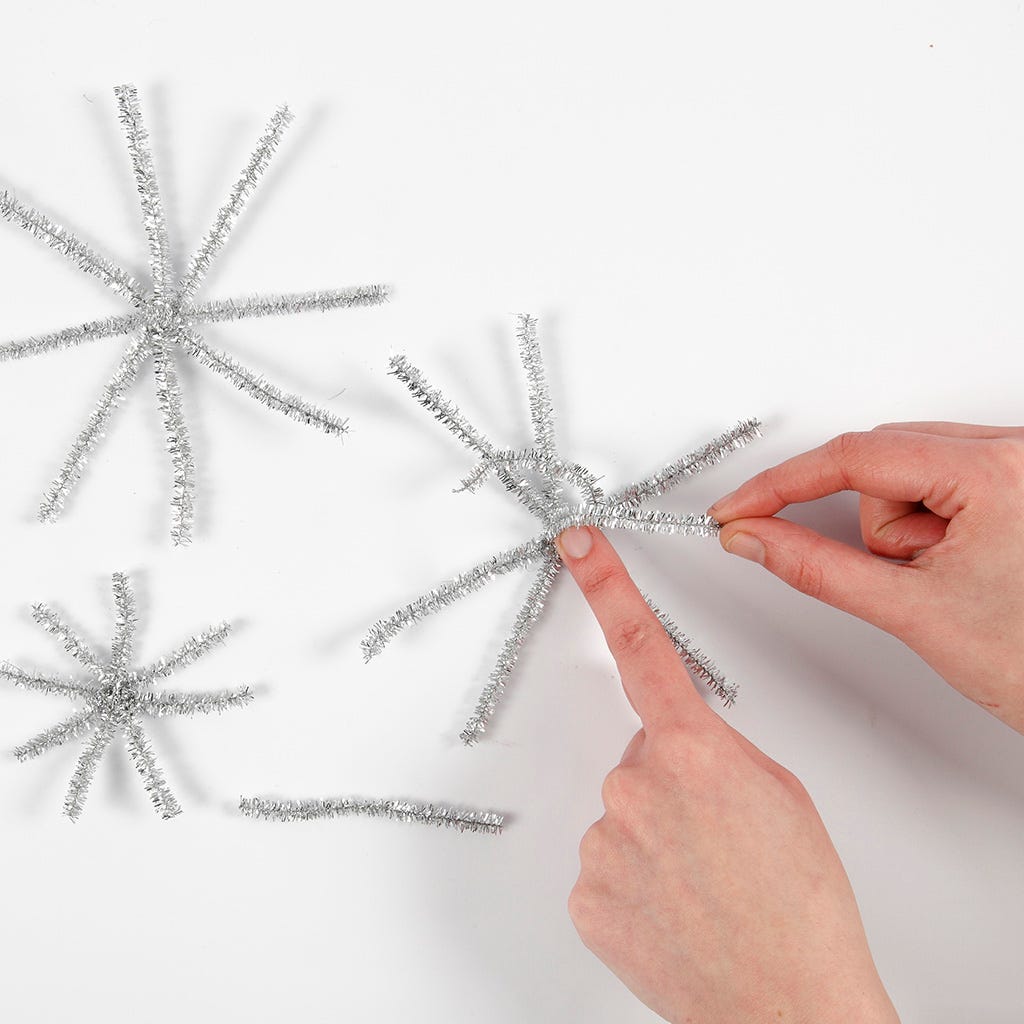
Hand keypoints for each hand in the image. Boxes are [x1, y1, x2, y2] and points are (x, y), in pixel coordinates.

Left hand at [556, 526, 898, 1023]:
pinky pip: (606, 864)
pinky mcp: (585, 893)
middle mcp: (635, 787)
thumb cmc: (801, 906)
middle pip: (640, 755)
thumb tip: (681, 744)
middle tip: (720, 836)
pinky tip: (675, 907)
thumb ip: (720, 749)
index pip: (641, 647)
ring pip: (622, 814)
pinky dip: (635, 880)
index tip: (578, 546)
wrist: (789, 1004)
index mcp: (692, 750)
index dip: (606, 586)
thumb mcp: (781, 795)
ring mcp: (603, 841)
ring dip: (657, 835)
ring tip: (706, 881)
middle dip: (673, 781)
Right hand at [710, 422, 1023, 734]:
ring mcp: (1021, 466)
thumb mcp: (911, 610)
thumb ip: (816, 567)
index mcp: (997, 473)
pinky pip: (941, 478)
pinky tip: (959, 561)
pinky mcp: (1019, 482)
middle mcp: (1017, 453)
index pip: (855, 458)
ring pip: (910, 469)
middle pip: (884, 461)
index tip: (741, 506)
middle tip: (906, 575)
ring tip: (950, 576)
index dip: (782, 485)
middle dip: (876, 525)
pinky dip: (929, 521)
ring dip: (906, 527)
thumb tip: (757, 538)